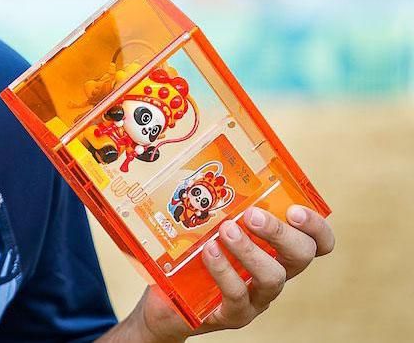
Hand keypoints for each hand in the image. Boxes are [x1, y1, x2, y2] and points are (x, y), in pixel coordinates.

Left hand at [131, 204, 334, 341]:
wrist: (166, 303)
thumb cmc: (191, 259)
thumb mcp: (208, 229)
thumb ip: (217, 207)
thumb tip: (209, 167)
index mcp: (277, 251)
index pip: (317, 242)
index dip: (316, 228)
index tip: (295, 210)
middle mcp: (275, 273)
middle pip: (301, 256)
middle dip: (281, 233)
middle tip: (253, 216)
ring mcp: (258, 297)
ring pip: (273, 277)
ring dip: (251, 250)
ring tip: (227, 231)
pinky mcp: (236, 314)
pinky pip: (239, 295)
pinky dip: (224, 270)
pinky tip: (209, 252)